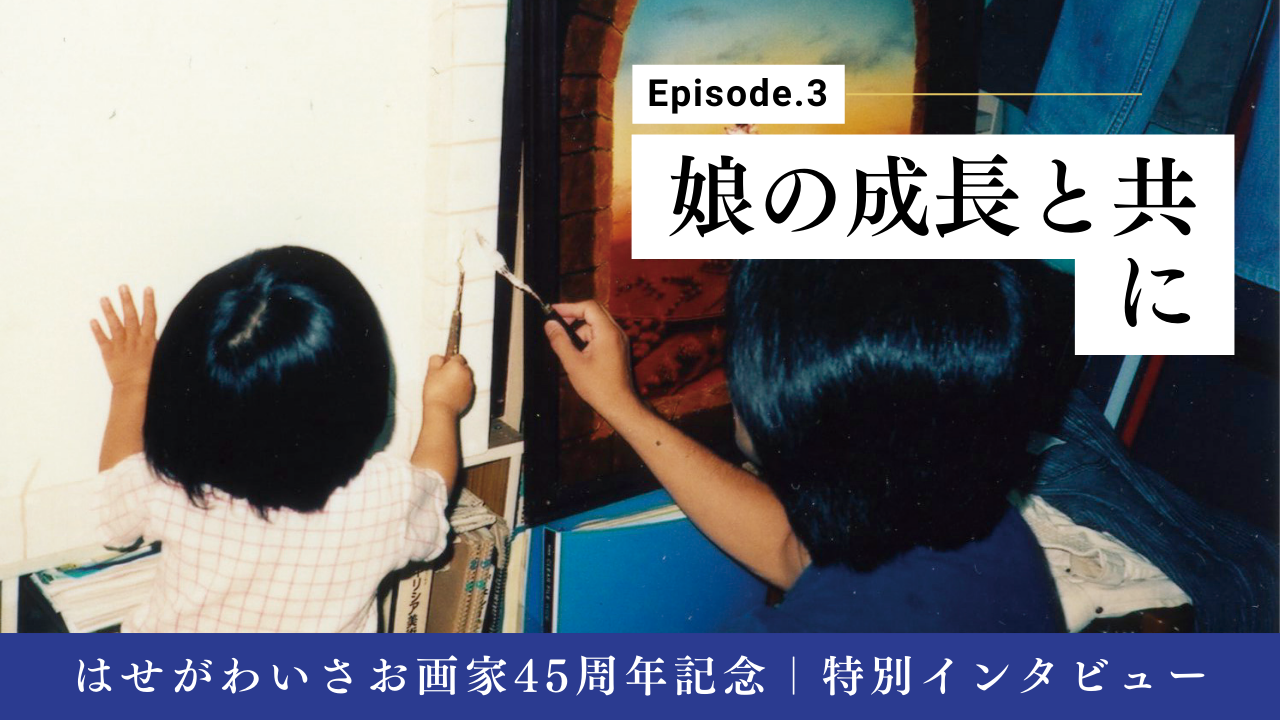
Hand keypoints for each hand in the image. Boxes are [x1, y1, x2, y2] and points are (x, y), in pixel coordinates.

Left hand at [91, 285, 156, 391]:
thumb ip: (156, 344)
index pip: (149, 317)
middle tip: (122, 287)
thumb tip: (159, 334)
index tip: (147, 289)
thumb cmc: (149, 376)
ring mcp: (121, 345)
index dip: (149, 302)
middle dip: (127, 300)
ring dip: (109, 311)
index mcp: (148, 340)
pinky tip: (92, 320)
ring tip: (104, 298)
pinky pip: (102, 339)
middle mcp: (134, 340)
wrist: (134, 389)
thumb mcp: (159, 357)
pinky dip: (97, 330)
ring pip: (115, 325)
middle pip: (131, 316)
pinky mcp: (109, 353)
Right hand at [423, 354, 473, 416]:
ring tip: (446, 387)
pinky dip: (460, 389)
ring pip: (465, 378)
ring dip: (458, 379)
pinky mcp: (470, 395)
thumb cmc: (435, 391)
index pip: (458, 356)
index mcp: (457, 365)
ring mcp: (470, 385)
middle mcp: (467, 374)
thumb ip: (436, 360)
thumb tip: (440, 358)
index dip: (449, 360)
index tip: (443, 366)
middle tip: (443, 377)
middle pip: (463, 367)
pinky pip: (466, 388)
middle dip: (455, 369)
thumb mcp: (431, 371)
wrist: (441, 410)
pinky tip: (450, 394)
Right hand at [545, 300, 641, 420]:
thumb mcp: (573, 363)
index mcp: (607, 332)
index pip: (588, 307)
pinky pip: (601, 336)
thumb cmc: (599, 387)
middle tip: (557, 325)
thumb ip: (560, 341)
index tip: (553, 311)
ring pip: (596, 325)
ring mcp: (619, 340)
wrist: (620, 405)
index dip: (569, 307)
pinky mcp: (618, 349)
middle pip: (594, 312)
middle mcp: (617, 332)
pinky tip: (580, 356)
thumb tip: (550, 325)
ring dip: (580, 332)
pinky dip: (588, 340)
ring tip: (569, 350)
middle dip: (574, 317)